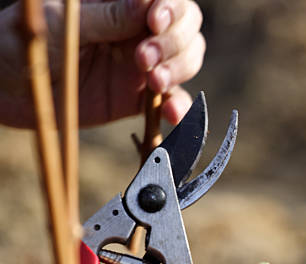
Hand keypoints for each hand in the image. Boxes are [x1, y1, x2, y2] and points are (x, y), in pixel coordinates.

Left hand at [0, 0, 204, 127]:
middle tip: (144, 58)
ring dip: (179, 70)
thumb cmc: (23, 41)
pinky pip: (174, 99)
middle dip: (174, 42)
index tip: (154, 22)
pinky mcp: (140, 98)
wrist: (7, 90)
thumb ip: (106, 16)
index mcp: (120, 3)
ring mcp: (143, 64)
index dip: (171, 8)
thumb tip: (148, 4)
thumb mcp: (61, 22)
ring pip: (188, 59)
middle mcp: (138, 30)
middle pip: (187, 27)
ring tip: (152, 83)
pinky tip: (173, 113)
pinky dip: (181, 106)